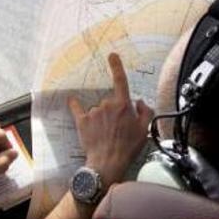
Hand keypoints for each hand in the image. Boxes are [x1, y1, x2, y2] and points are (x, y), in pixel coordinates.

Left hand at [68, 53, 154, 188]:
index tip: (112, 55)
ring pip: (98, 109)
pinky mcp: (82, 121)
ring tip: (106, 134)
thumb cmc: (127, 148)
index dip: (116, 66)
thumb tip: (140, 102)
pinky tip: (72, 101)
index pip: (120, 80)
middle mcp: (106, 105)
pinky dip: (75, 104)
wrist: (108, 163)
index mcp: (123, 105)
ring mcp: (93, 112)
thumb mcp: (145, 130)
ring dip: (102, 117)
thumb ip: (146, 112)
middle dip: (114, 112)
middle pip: (110, 102)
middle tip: (119, 128)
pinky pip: (77, 108)